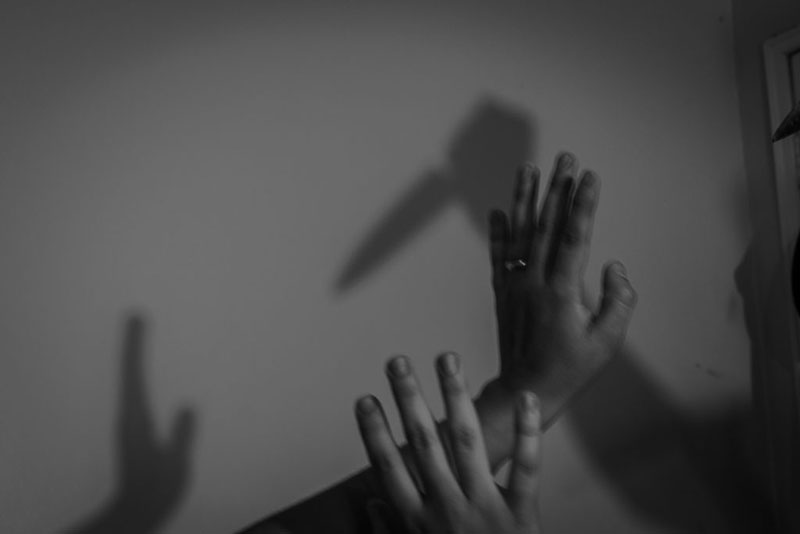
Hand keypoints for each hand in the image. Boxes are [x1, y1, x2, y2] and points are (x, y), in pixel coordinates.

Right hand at [356, 353, 543, 533]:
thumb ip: (390, 532)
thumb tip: (370, 499)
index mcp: (418, 524)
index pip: (389, 468)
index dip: (374, 432)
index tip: (364, 399)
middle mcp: (447, 510)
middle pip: (423, 444)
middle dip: (409, 399)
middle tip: (398, 362)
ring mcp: (485, 511)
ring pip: (467, 443)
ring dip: (455, 397)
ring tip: (446, 359)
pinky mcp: (523, 518)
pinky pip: (527, 469)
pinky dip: (528, 432)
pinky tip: (523, 395)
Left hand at [485, 153, 636, 424]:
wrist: (525, 390)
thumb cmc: (570, 369)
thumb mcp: (606, 342)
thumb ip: (618, 302)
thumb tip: (615, 266)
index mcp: (562, 292)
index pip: (574, 237)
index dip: (582, 204)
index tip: (588, 176)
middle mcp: (534, 282)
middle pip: (546, 226)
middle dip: (556, 188)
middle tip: (564, 158)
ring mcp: (514, 286)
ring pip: (519, 234)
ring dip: (525, 199)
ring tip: (529, 169)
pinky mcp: (502, 293)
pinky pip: (499, 257)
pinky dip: (498, 233)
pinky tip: (499, 211)